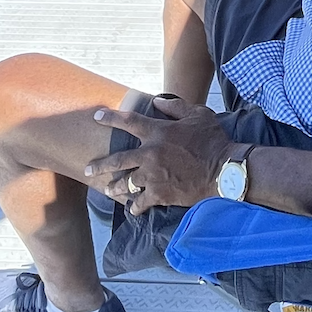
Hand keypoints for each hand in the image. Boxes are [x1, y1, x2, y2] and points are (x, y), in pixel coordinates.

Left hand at [85, 97, 236, 212]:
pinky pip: (140, 202)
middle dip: (99, 165)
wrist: (223, 170)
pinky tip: (132, 209)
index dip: (110, 118)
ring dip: (115, 187)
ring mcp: (152, 176)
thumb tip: (157, 102)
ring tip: (108, 190)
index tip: (96, 116)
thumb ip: (175, 107)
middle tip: (88, 169)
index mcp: (158, 132)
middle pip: (117, 159)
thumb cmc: (212, 140)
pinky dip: (135, 207)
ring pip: (125, 183)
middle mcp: (150, 154)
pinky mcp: (159, 194)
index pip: (128, 121)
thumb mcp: (198, 115)